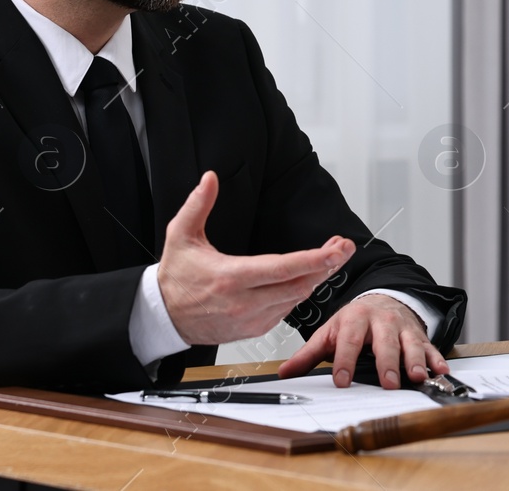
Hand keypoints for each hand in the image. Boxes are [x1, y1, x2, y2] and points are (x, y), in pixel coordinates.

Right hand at [157, 172, 355, 345]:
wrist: (164, 316)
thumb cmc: (175, 276)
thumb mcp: (180, 235)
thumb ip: (198, 204)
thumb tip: (211, 178)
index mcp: (230, 277)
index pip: (281, 269)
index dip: (313, 260)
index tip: (336, 251)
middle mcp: (244, 302)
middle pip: (298, 286)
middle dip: (326, 266)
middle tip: (344, 248)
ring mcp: (251, 319)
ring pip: (295, 299)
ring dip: (316, 278)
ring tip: (331, 258)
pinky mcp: (254, 329)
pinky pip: (286, 310)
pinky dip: (299, 293)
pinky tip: (307, 277)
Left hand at [278, 294, 449, 388]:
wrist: (383, 298)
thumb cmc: (354, 321)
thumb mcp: (330, 332)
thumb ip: (308, 354)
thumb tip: (284, 373)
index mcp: (355, 319)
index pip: (349, 340)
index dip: (345, 360)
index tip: (342, 381)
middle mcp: (381, 321)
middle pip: (384, 342)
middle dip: (387, 362)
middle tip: (388, 383)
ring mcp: (402, 327)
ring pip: (410, 343)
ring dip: (415, 360)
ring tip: (416, 377)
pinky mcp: (418, 334)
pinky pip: (429, 345)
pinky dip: (436, 358)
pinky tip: (440, 370)